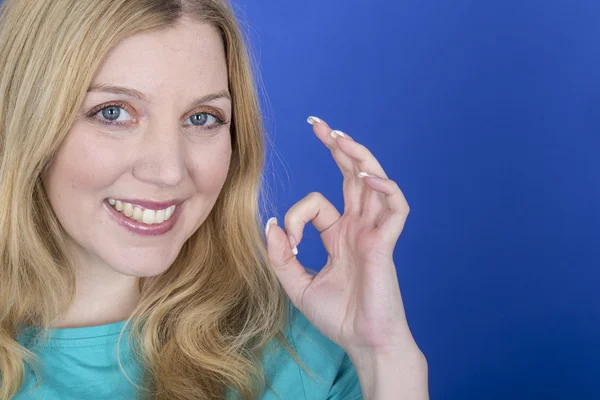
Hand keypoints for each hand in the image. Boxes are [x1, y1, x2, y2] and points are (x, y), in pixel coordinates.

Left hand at [265, 116, 420, 357]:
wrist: (364, 342)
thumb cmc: (337, 316)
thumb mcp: (297, 284)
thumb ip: (281, 256)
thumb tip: (271, 223)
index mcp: (339, 235)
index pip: (317, 204)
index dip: (296, 217)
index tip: (289, 244)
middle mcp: (358, 227)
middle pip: (351, 176)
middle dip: (337, 148)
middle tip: (319, 124)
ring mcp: (374, 232)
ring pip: (373, 182)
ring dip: (358, 156)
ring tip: (339, 136)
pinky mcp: (387, 243)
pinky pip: (395, 207)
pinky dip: (385, 188)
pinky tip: (366, 176)